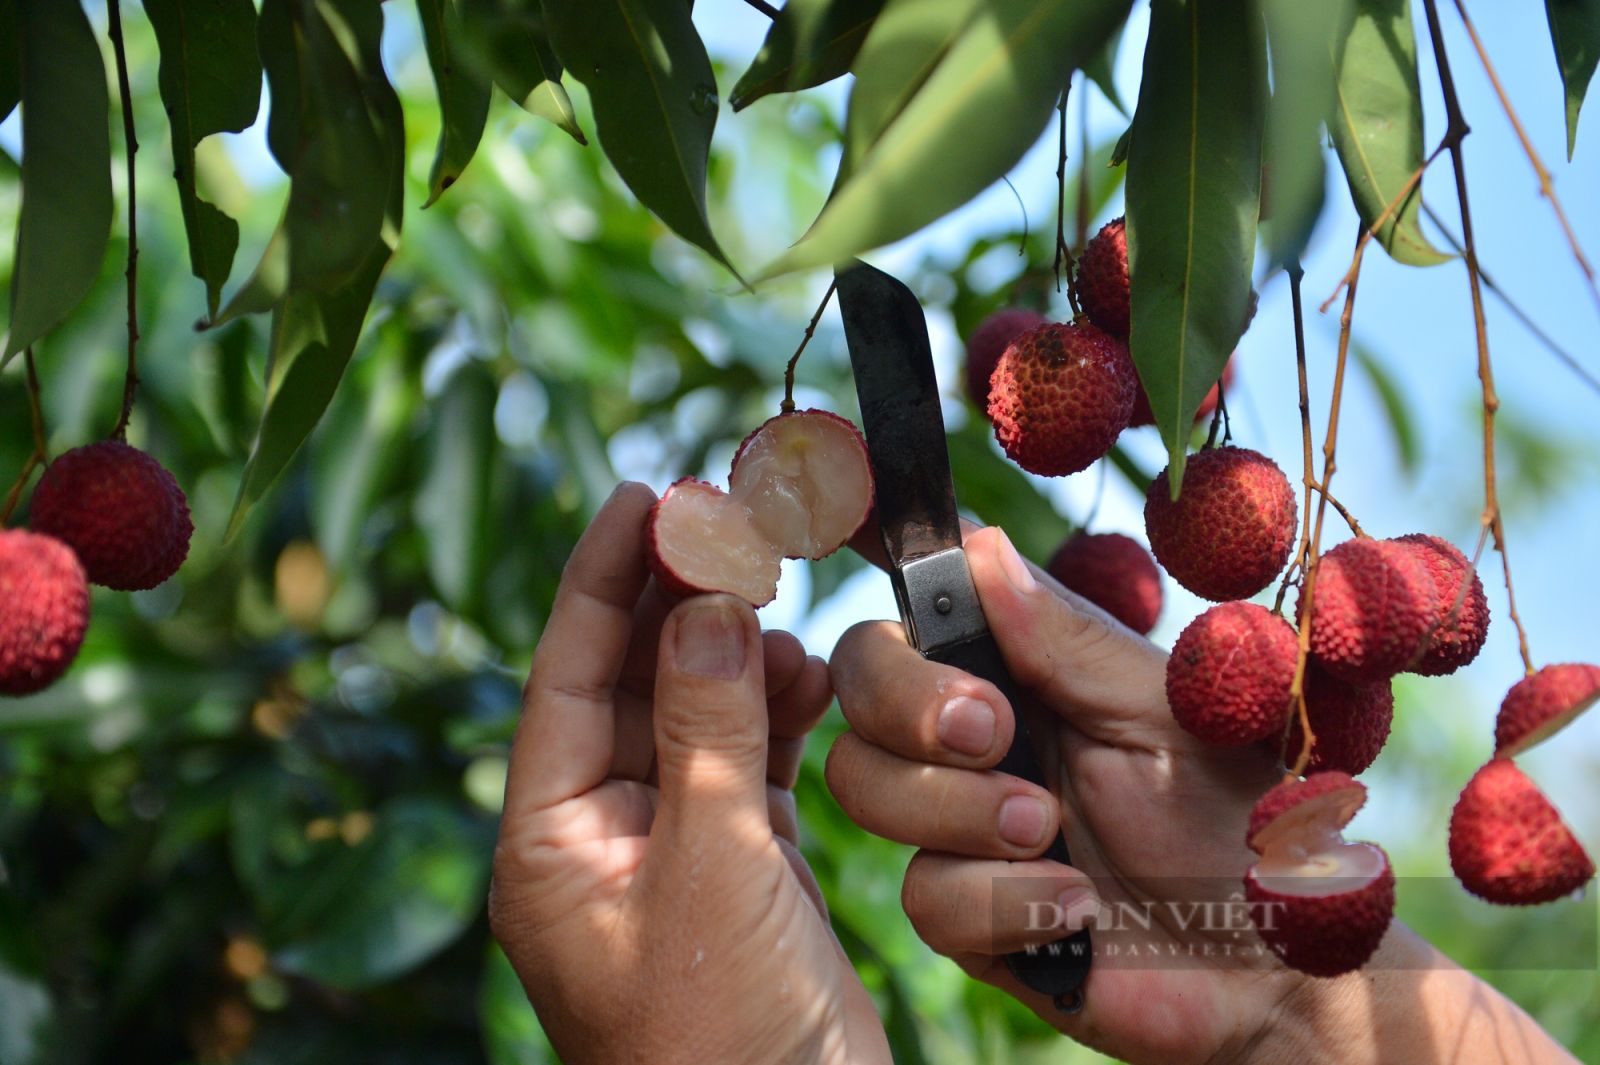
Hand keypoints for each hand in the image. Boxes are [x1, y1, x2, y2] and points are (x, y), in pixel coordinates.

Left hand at [490, 484, 889, 1064]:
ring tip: (780, 592)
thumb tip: (704, 601)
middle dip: (678, 604)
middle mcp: (600, 843)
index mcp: (550, 848)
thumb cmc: (726, 1040)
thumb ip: (707, 729)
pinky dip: (777, 716)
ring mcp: (673, 855)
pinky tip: (811, 674)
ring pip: (695, 720)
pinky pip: (747, 766)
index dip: (603, 581)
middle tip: (727, 520)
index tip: (644, 497)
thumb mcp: (714, 869)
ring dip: (736, 656)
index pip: (566, 679)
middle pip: (631, 687)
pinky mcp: (741, 873)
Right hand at [827, 524, 1304, 1064]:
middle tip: (994, 732)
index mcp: (1023, 666)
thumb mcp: (1167, 711)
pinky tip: (1076, 909)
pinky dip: (1002, 899)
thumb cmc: (1243, 819)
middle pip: (856, 686)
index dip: (893, 594)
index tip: (923, 605)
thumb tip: (977, 548)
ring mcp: (962, 827)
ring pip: (864, 785)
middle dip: (908, 704)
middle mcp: (978, 737)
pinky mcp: (969, 919)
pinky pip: (925, 896)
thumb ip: (1066, 641)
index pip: (915, 607)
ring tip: (1047, 828)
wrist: (1277, 963)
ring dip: (956, 807)